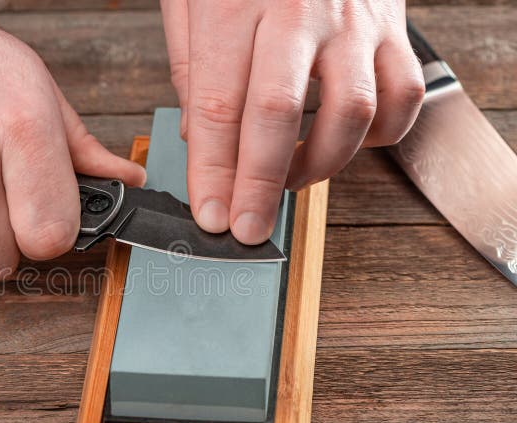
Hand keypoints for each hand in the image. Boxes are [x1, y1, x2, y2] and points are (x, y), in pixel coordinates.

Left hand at [161, 0, 424, 243]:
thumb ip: (193, 66)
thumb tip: (199, 135)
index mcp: (236, 4)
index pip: (218, 104)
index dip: (212, 169)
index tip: (208, 213)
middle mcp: (300, 12)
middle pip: (280, 117)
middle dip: (260, 187)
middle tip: (247, 229)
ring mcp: (354, 21)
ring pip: (352, 114)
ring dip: (318, 167)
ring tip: (287, 184)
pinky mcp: (392, 28)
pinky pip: (400, 98)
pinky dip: (376, 138)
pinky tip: (342, 146)